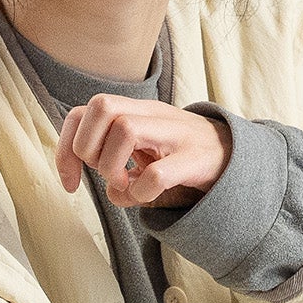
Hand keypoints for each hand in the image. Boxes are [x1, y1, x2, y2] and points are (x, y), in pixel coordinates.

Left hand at [56, 94, 229, 209]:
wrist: (236, 156)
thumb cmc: (182, 156)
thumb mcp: (144, 152)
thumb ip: (117, 162)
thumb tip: (110, 190)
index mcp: (137, 111)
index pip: (85, 110)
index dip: (66, 147)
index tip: (70, 182)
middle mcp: (154, 114)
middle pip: (102, 106)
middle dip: (87, 147)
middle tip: (103, 173)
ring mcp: (175, 134)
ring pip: (125, 129)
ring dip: (112, 167)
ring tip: (124, 184)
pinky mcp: (195, 160)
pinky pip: (157, 173)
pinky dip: (141, 191)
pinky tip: (146, 196)